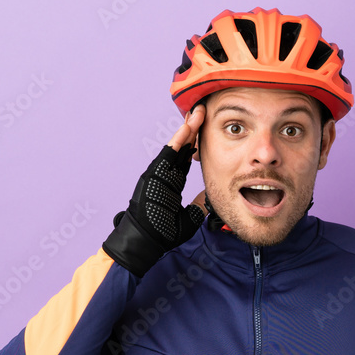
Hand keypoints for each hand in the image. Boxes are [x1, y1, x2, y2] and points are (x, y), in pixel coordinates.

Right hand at [102, 105, 209, 276]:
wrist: (145, 242)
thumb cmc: (162, 234)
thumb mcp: (188, 218)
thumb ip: (198, 205)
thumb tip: (210, 198)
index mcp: (171, 182)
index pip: (185, 158)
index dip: (196, 144)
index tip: (206, 129)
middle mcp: (165, 174)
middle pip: (182, 147)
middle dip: (193, 129)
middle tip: (203, 111)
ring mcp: (159, 173)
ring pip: (176, 146)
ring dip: (188, 129)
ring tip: (198, 112)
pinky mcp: (154, 175)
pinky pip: (168, 154)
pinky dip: (178, 140)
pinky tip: (187, 127)